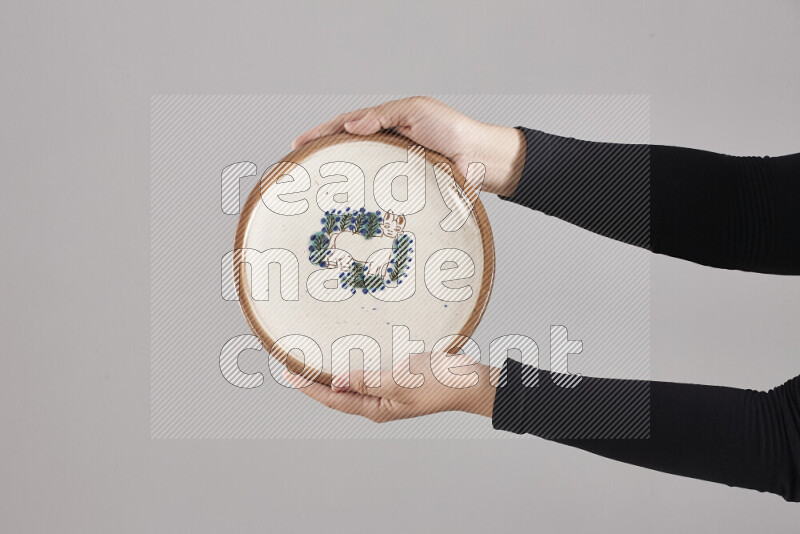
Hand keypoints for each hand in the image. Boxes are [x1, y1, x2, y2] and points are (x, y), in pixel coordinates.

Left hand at [283, 351, 496, 422]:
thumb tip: (337, 382)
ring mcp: (387, 390)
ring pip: (351, 382)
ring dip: (331, 370)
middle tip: (291, 363)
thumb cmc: (439, 383)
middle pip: (337, 393)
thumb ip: (368, 380)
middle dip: (314, 380)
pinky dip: (353, 362)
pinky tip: (348, 350)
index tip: (288, 373)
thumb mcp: (401, 381)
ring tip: (311, 357)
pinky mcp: (397, 376)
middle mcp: (377, 402)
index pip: (333, 399)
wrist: (470, 381)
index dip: (309, 387)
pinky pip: (367, 371)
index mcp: (376, 408)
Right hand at [292, 97, 525, 196]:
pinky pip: (379, 196)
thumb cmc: (452, 130)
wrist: (480, 159)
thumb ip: (383, 116)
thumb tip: (350, 125)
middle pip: (348, 151)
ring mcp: (394, 170)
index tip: (298, 144)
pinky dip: (362, 203)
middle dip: (322, 159)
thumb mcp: (416, 111)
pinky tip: (348, 211)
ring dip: (339, 183)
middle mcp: (386, 148)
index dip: (321, 134)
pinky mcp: (404, 192)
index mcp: (386, 125)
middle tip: (298, 169)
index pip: (346, 126)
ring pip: (360, 175)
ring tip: (314, 192)